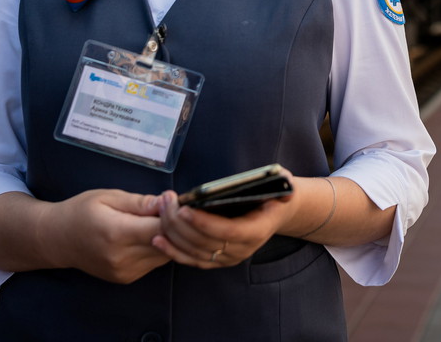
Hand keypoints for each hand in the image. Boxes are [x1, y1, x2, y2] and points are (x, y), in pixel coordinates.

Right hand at [42, 189, 169, 282]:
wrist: (57, 240)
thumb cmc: (82, 211)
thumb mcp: (108, 197)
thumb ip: (140, 202)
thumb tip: (168, 201)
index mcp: (117, 233)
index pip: (162, 228)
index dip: (174, 214)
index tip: (173, 199)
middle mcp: (122, 258)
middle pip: (168, 244)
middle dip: (176, 225)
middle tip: (172, 207)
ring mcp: (125, 271)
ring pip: (166, 255)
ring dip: (170, 237)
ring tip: (159, 219)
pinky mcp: (126, 278)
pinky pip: (154, 262)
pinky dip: (159, 248)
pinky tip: (149, 234)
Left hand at [151, 179, 296, 268]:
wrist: (275, 213)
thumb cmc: (275, 194)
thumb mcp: (282, 185)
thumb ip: (282, 181)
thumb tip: (282, 179)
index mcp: (257, 231)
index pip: (228, 232)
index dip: (205, 223)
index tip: (184, 209)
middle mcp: (242, 250)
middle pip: (205, 242)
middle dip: (181, 222)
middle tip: (166, 200)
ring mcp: (229, 258)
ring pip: (194, 252)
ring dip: (173, 233)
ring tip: (160, 210)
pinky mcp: (217, 261)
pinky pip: (192, 260)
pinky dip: (173, 251)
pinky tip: (158, 238)